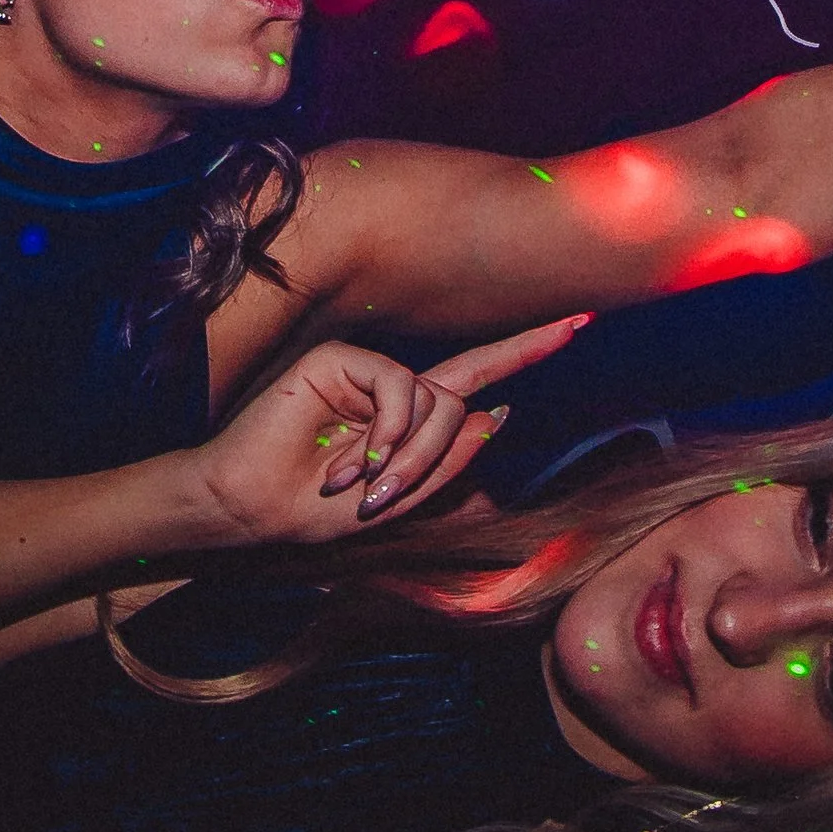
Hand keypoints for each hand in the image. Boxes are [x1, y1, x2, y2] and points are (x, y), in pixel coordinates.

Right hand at [191, 318, 588, 541]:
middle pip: (465, 395)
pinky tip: (358, 460)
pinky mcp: (344, 358)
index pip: (484, 373)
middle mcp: (397, 385)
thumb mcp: (399, 501)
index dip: (529, 347)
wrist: (251, 508)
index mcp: (412, 415)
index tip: (581, 318)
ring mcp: (370, 368)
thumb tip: (499, 412)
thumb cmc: (318, 513)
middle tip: (387, 496)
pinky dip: (390, 433)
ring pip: (439, 400)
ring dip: (412, 457)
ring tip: (365, 486)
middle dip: (440, 457)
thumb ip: (449, 461)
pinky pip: (402, 388)